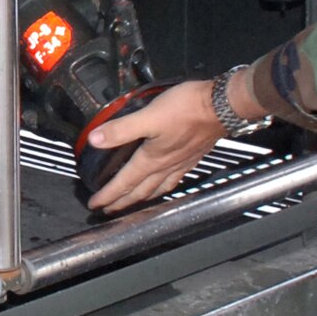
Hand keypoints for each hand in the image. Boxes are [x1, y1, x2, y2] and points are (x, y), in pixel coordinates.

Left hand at [86, 77, 222, 212]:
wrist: (221, 106)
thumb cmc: (188, 109)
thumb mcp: (148, 117)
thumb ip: (121, 129)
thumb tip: (95, 139)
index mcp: (152, 159)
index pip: (124, 183)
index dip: (108, 195)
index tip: (95, 204)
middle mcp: (166, 166)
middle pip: (140, 192)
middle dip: (122, 203)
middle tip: (109, 210)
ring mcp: (181, 163)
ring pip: (158, 189)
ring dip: (143, 199)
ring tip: (134, 203)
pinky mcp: (193, 156)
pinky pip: (174, 179)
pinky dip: (164, 187)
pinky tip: (165, 182)